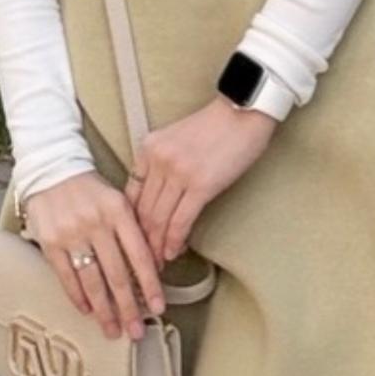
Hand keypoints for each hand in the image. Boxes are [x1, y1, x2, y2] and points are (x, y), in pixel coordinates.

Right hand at [21, 170, 166, 340]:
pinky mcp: (51, 242)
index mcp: (119, 211)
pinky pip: (67, 277)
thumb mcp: (118, 199)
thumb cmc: (92, 189)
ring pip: (92, 280)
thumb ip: (132, 228)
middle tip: (137, 331)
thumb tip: (152, 266)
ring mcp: (72, 234)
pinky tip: (87, 311)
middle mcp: (97, 224)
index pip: (139, 254)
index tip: (159, 306)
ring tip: (113, 330)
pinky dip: (78, 297)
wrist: (53, 169)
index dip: (150, 284)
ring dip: (104, 310)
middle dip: (129, 307)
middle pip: (117, 274)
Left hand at [125, 96, 278, 268]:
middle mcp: (158, 160)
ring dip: (157, 246)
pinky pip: (181, 220)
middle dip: (141, 241)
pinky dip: (175, 240)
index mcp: (148, 148)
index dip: (130, 224)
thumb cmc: (216, 126)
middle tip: (142, 260)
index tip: (133, 241)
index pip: (131, 195)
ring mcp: (178, 172)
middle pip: (142, 211)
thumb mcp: (175, 139)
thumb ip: (161, 164)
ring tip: (157, 263)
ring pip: (159, 219)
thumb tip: (158, 202)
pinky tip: (174, 252)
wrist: (243, 112)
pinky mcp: (201, 184)